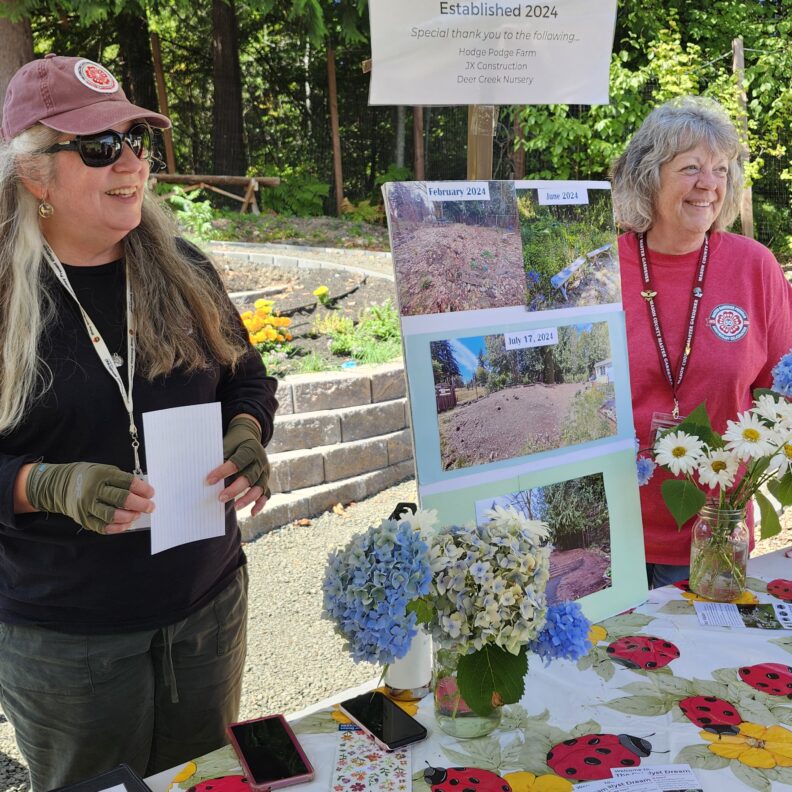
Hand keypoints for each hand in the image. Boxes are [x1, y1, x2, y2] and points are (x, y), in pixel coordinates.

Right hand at [25, 461, 154, 534]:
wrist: (58, 485)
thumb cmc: (88, 476)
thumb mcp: (104, 470)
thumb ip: (121, 480)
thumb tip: (142, 491)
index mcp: (102, 475)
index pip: (127, 482)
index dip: (142, 489)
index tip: (151, 493)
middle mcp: (94, 490)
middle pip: (122, 499)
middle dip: (140, 504)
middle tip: (150, 507)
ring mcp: (87, 505)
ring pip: (113, 515)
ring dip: (129, 517)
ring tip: (137, 515)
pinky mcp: (83, 518)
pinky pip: (102, 526)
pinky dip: (117, 527)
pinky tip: (126, 524)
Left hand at [207, 414, 270, 516]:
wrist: (249, 436)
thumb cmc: (234, 443)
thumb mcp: (227, 445)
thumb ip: (221, 458)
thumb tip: (207, 477)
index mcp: (249, 449)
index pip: (237, 462)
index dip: (223, 472)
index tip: (208, 481)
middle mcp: (260, 461)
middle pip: (250, 477)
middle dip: (235, 489)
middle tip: (220, 498)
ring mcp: (265, 472)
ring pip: (259, 488)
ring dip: (247, 498)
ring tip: (235, 507)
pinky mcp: (266, 480)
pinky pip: (266, 494)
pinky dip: (260, 504)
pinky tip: (251, 513)